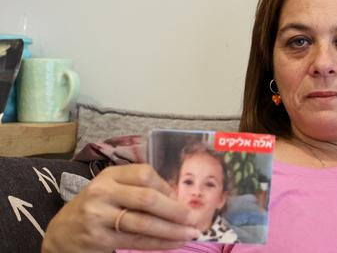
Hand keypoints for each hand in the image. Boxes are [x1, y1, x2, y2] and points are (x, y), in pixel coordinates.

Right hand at [42, 164, 200, 252]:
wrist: (60, 234)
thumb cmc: (97, 208)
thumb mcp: (112, 190)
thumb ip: (138, 189)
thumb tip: (178, 200)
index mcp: (109, 175)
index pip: (145, 174)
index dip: (166, 187)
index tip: (181, 199)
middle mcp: (102, 192)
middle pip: (147, 199)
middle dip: (175, 210)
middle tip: (194, 219)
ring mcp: (99, 216)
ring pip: (144, 223)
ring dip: (172, 230)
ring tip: (191, 233)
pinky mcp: (99, 238)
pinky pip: (136, 241)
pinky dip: (159, 243)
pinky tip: (174, 244)